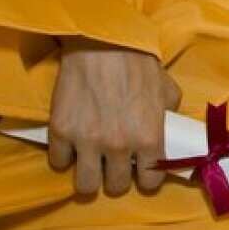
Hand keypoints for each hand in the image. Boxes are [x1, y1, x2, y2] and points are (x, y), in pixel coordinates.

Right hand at [48, 38, 181, 195]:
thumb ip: (169, 117)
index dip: (147, 178)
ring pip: (85, 186)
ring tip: (92, 165)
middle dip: (117, 178)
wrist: (104, 43)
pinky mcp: (61, 131)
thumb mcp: (167, 91)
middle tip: (115, 166)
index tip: (142, 171)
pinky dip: (65, 157)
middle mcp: (119, 146)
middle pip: (116, 186)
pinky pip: (59, 162)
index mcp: (150, 138)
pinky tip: (72, 146)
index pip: (151, 182)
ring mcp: (87, 141)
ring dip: (90, 178)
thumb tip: (169, 130)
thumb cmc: (140, 64)